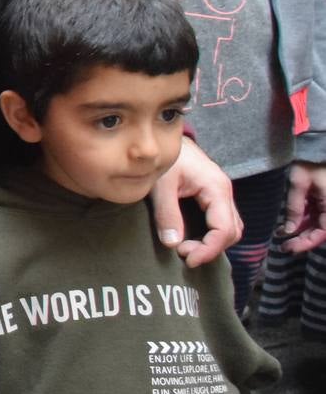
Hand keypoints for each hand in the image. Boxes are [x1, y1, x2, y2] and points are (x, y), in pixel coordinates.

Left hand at [151, 137, 240, 265]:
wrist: (164, 133)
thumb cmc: (163, 156)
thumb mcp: (161, 185)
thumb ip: (167, 214)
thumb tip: (172, 244)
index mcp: (216, 189)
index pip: (224, 230)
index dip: (208, 250)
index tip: (188, 259)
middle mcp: (225, 192)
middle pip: (232, 232)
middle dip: (211, 248)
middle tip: (184, 254)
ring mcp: (221, 193)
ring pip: (230, 227)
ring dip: (212, 242)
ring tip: (186, 248)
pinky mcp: (213, 194)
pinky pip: (221, 219)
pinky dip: (211, 233)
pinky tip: (192, 237)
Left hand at [282, 160, 325, 253]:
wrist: (318, 147)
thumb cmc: (311, 163)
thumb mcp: (300, 184)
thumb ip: (295, 207)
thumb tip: (289, 230)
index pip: (322, 233)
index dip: (306, 243)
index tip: (289, 248)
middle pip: (320, 231)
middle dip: (301, 239)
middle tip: (283, 246)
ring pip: (316, 224)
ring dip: (300, 230)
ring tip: (280, 234)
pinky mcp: (323, 200)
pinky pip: (315, 214)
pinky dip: (302, 220)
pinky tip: (286, 225)